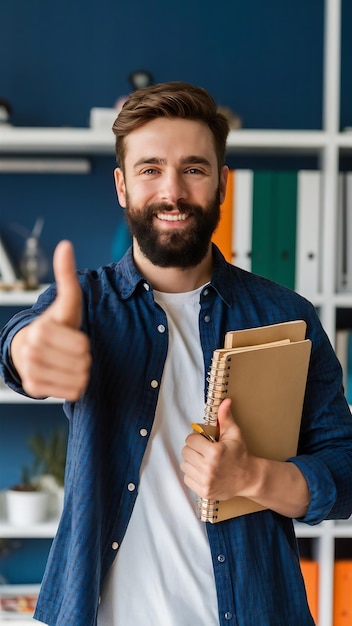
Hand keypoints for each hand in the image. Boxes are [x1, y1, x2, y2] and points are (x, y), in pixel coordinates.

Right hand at [10, 240, 91, 400]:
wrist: (31, 349)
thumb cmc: (56, 324)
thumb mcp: (66, 302)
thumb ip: (66, 275)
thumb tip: (65, 245)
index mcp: (40, 330)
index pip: (83, 346)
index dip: (83, 343)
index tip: (70, 336)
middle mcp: (32, 352)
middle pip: (82, 363)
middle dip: (82, 358)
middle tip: (68, 351)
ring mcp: (31, 372)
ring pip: (79, 379)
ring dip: (79, 372)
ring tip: (67, 362)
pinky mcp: (34, 389)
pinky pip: (72, 392)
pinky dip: (74, 386)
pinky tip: (63, 375)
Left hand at [181, 398, 256, 500]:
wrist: (248, 478)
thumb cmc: (240, 454)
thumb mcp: (234, 434)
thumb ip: (226, 417)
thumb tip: (225, 400)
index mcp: (214, 452)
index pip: (190, 440)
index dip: (196, 438)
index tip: (204, 441)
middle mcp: (208, 468)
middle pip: (185, 452)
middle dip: (193, 449)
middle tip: (204, 450)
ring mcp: (205, 481)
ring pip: (184, 465)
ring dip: (192, 461)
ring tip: (204, 461)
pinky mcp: (203, 491)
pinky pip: (187, 478)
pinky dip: (193, 474)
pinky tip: (204, 471)